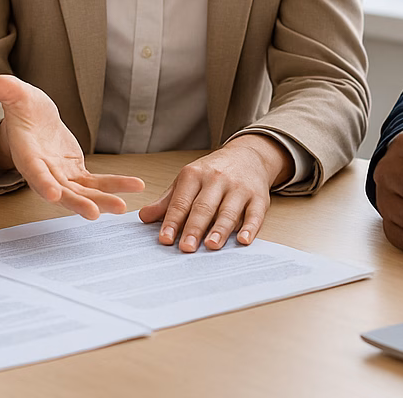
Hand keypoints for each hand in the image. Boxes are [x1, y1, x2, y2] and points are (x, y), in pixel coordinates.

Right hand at [0, 74, 143, 217]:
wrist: (34, 122)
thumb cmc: (24, 110)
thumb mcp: (18, 97)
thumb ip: (11, 92)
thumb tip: (0, 82)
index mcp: (27, 155)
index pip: (34, 171)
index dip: (42, 183)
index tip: (52, 194)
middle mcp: (44, 172)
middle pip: (61, 192)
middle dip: (77, 203)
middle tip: (94, 214)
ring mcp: (62, 175)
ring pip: (82, 193)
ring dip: (101, 200)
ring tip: (122, 207)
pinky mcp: (77, 173)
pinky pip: (97, 183)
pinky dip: (114, 185)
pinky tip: (135, 186)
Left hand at [138, 135, 293, 251]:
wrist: (249, 155)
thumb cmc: (213, 172)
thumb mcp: (188, 180)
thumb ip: (168, 201)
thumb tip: (144, 217)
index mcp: (195, 175)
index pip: (181, 201)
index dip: (173, 221)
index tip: (165, 239)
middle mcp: (217, 180)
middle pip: (204, 207)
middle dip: (194, 228)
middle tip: (186, 247)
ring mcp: (239, 188)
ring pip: (228, 211)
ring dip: (220, 229)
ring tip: (211, 245)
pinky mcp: (258, 197)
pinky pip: (255, 214)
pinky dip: (250, 227)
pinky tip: (243, 240)